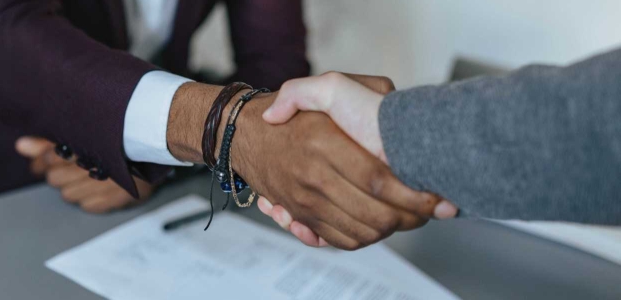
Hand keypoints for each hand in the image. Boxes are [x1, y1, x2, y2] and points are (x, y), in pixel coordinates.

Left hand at [15, 136, 154, 212]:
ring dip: (73, 187)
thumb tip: (20, 146)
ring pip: (69, 195)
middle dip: (58, 174)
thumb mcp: (80, 134)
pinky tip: (98, 187)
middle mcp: (96, 164)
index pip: (49, 158)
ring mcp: (109, 184)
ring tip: (87, 176)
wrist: (155, 141)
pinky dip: (90, 199)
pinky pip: (88, 206)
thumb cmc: (115, 139)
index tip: (52, 156)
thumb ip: (46, 142)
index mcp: (86, 144)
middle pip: (55, 180)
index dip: (46, 159)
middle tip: (72, 166)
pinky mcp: (120, 199)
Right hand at [258, 72, 457, 246]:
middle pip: (374, 213)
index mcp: (325, 142)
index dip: (411, 195)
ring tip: (409, 218)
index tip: (435, 198)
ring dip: (391, 231)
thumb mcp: (327, 85)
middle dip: (410, 219)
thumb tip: (391, 103)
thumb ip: (360, 85)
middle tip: (429, 211)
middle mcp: (313, 174)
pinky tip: (377, 226)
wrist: (245, 134)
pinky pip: (339, 240)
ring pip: (360, 232)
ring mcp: (305, 200)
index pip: (377, 180)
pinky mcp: (300, 215)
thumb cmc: (294, 115)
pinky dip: (363, 239)